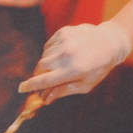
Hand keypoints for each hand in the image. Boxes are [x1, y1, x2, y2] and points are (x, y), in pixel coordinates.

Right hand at [18, 21, 132, 102]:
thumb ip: (64, 91)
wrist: (110, 42)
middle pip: (40, 68)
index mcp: (73, 71)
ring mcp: (64, 42)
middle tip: (45, 78)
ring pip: (44, 56)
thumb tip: (45, 100)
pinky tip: (64, 53)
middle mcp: (67, 55)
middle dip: (39, 75)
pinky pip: (48, 45)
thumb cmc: (98, 67)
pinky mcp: (63, 32)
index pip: (45, 80)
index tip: (21, 89)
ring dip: (48, 63)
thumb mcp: (86, 85)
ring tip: (62, 64)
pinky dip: (51, 52)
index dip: (31, 86)